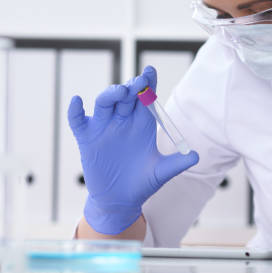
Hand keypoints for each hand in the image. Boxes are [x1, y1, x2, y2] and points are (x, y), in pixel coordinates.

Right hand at [67, 66, 198, 234]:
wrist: (121, 201)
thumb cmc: (143, 183)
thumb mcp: (161, 173)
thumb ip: (177, 163)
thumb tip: (196, 157)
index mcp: (142, 124)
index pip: (146, 98)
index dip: (148, 83)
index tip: (151, 72)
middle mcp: (122, 121)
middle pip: (126, 96)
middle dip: (132, 87)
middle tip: (139, 84)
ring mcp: (104, 128)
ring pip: (104, 103)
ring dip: (111, 94)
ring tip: (120, 92)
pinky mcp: (87, 139)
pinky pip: (78, 121)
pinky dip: (75, 111)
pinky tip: (77, 102)